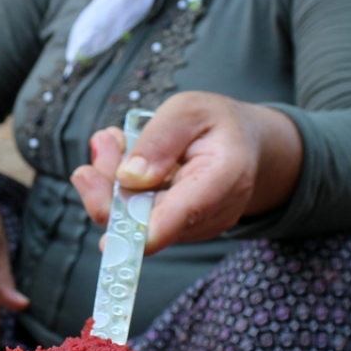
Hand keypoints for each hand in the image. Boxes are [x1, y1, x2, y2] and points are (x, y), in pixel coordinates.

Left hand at [71, 92, 302, 254]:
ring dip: (112, 184)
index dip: (142, 230)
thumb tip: (128, 178)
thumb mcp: (189, 110)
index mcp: (225, 176)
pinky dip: (122, 191)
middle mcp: (213, 213)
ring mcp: (194, 228)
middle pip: (146, 222)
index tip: (106, 240)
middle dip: (109, 186)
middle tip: (105, 141)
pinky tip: (128, 161)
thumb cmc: (218, 124)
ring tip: (119, 141)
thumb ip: (159, 139)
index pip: (183, 213)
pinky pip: (137, 219)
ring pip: (134, 222)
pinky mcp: (177, 231)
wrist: (245, 145)